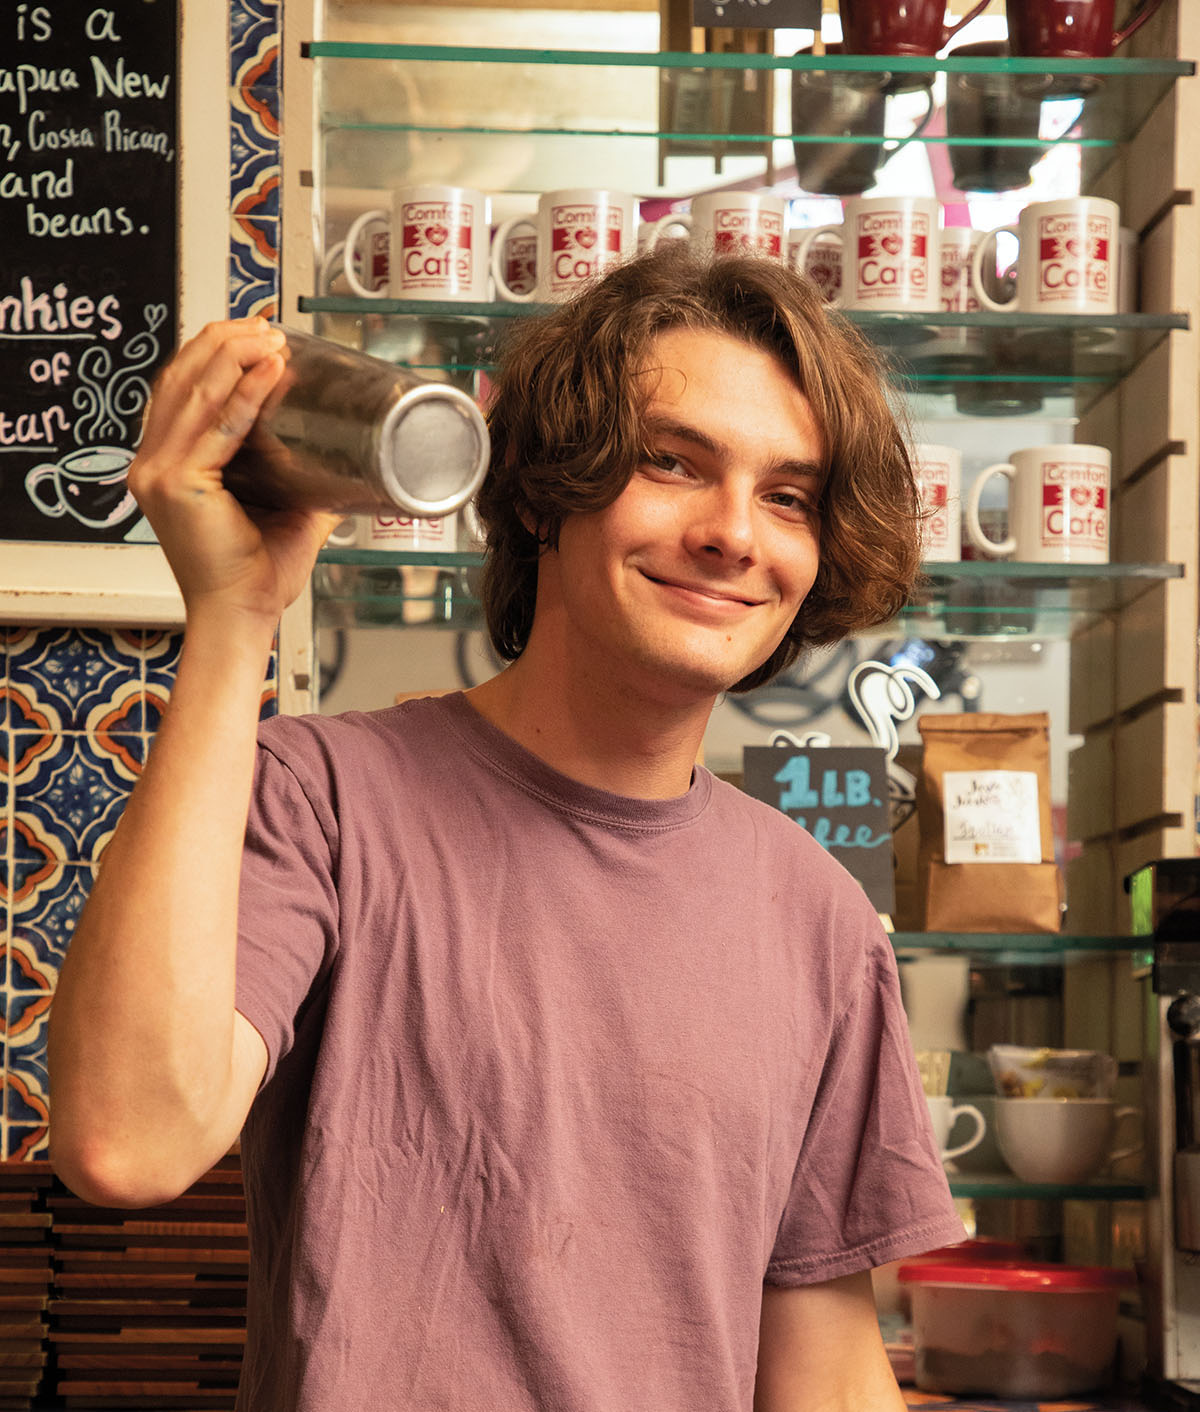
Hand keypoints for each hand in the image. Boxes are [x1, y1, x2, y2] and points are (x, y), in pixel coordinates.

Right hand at [129, 318, 341, 626]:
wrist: (245, 617)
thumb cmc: (258, 574)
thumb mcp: (285, 508)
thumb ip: (304, 475)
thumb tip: (348, 452)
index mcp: (168, 464)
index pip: (182, 388)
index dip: (215, 349)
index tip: (257, 328)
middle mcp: (153, 464)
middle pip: (182, 378)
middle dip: (225, 341)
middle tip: (267, 325)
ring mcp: (158, 474)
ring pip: (194, 393)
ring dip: (236, 357)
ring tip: (272, 338)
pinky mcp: (176, 486)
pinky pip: (215, 429)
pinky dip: (243, 397)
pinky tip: (268, 373)